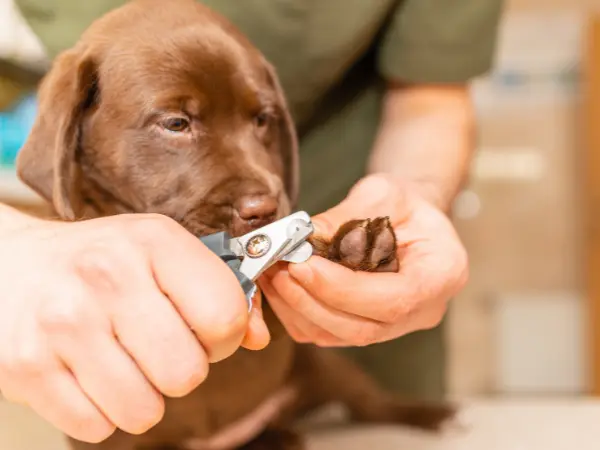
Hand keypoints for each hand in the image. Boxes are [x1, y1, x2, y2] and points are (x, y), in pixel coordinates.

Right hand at [0, 209, 268, 442]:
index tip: (205, 330)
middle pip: (188, 373)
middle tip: (161, 348)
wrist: (10, 265)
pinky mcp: (27, 367)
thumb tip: (258, 338)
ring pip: (145, 411)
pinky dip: (102, 410)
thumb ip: (220, 292)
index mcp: (153, 241)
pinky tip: (90, 372)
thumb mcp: (161, 253)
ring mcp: (63, 323)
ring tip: (124, 360)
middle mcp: (107, 277)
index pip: (225, 315)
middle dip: (183, 370)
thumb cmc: (100, 261)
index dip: (224, 335)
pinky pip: (97, 427)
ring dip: (143, 396)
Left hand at [258, 174, 467, 346]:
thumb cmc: (404, 201)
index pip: (393, 301)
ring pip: (339, 336)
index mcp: (442, 275)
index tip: (302, 266)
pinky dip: (296, 312)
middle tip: (279, 270)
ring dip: (297, 308)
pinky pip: (326, 333)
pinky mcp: (366, 327)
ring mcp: (394, 326)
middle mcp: (422, 311)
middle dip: (313, 301)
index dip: (343, 290)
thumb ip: (346, 217)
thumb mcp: (383, 193)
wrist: (410, 216)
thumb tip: (303, 238)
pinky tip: (278, 285)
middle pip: (363, 329)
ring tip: (272, 273)